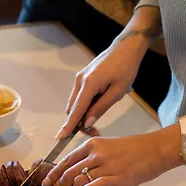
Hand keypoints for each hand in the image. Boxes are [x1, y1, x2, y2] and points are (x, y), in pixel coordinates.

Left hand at [42, 130, 181, 185]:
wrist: (154, 150)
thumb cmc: (132, 148)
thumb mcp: (108, 145)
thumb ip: (92, 155)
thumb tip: (77, 169)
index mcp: (92, 144)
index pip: (67, 159)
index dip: (54, 172)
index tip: (46, 181)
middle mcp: (95, 154)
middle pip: (69, 171)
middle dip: (56, 183)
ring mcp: (105, 166)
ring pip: (79, 179)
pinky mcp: (115, 178)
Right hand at [56, 6, 162, 139]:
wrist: (126, 48)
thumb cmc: (126, 68)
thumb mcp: (117, 92)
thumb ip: (100, 108)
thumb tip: (86, 123)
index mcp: (88, 84)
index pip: (76, 111)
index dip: (68, 126)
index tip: (60, 138)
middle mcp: (79, 81)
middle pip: (73, 109)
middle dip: (79, 122)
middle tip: (96, 130)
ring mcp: (79, 78)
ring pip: (75, 104)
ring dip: (82, 114)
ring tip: (98, 118)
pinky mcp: (82, 77)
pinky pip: (79, 97)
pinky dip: (84, 106)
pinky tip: (98, 104)